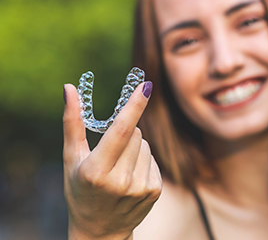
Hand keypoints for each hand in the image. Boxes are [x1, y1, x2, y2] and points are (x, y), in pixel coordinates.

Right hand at [63, 82, 161, 239]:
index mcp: (96, 170)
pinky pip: (153, 158)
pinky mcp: (155, 191)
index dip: (134, 106)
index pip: (120, 130)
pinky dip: (143, 161)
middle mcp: (121, 181)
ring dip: (134, 148)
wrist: (100, 230)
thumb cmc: (80, 189)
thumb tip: (69, 88)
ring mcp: (140, 187)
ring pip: (145, 144)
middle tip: (111, 151)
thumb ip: (72, 122)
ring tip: (119, 168)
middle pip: (135, 133)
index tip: (146, 85)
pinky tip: (131, 177)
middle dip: (125, 132)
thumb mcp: (71, 159)